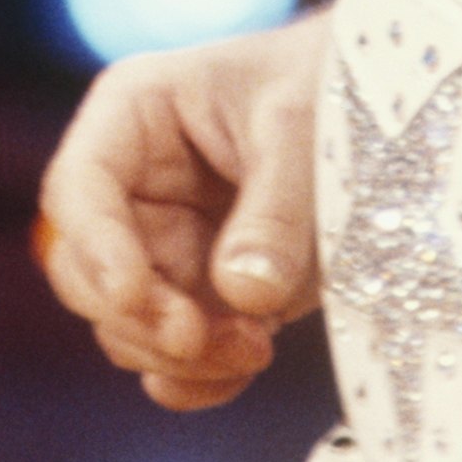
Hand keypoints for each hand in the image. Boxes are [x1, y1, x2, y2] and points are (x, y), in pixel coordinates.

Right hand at [36, 10, 328, 410]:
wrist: (382, 106)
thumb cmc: (332, 84)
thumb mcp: (307, 129)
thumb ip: (275, 210)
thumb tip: (241, 295)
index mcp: (135, 113)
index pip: (79, 187)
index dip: (95, 246)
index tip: (133, 294)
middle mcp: (134, 184)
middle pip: (85, 272)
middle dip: (138, 316)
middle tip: (199, 335)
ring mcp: (164, 244)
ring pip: (126, 325)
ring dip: (179, 354)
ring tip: (257, 345)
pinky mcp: (202, 294)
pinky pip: (171, 356)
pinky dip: (198, 377)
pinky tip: (244, 369)